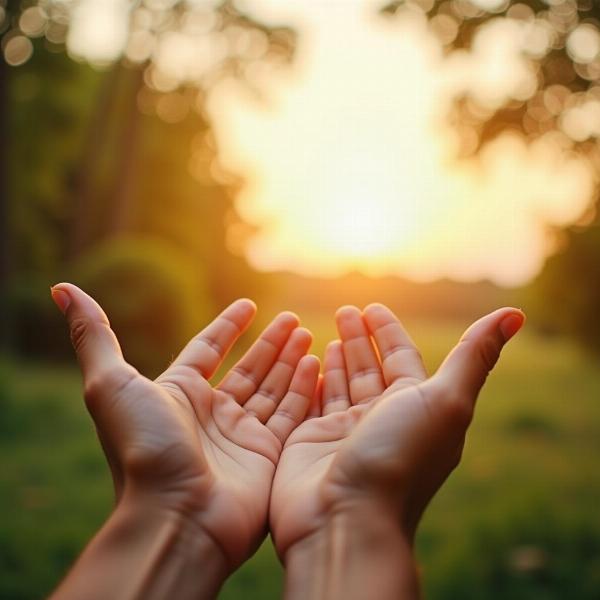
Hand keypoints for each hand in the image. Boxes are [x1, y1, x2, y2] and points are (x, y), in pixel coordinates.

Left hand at [51, 283, 319, 573]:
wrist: (174, 516)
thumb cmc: (142, 448)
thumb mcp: (110, 384)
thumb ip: (94, 336)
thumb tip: (62, 289)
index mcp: (178, 393)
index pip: (208, 349)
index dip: (228, 327)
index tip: (249, 305)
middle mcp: (211, 414)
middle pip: (248, 368)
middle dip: (270, 342)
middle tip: (293, 318)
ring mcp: (241, 435)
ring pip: (272, 388)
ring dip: (290, 360)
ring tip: (307, 334)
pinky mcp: (267, 454)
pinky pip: (291, 413)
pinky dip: (303, 389)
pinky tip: (315, 365)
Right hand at [271, 303, 523, 597]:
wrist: (347, 521)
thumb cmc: (399, 458)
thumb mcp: (445, 401)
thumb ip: (473, 357)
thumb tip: (515, 314)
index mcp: (415, 408)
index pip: (401, 358)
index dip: (388, 331)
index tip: (373, 307)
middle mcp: (381, 419)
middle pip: (371, 368)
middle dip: (360, 337)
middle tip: (345, 310)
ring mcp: (345, 431)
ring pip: (342, 383)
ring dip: (338, 356)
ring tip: (329, 332)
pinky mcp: (312, 441)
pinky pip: (313, 401)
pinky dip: (313, 380)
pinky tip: (309, 363)